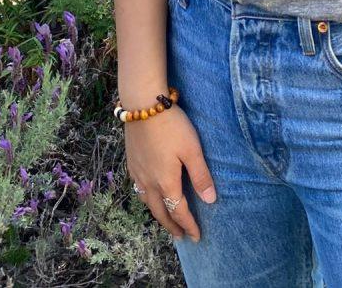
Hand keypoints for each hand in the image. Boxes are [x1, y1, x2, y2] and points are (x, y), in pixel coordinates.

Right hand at [123, 105, 217, 242]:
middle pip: (160, 212)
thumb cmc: (172, 125)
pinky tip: (149, 194)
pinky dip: (147, 199)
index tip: (197, 236)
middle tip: (180, 236)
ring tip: (166, 219)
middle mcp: (149, 182)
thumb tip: (210, 201)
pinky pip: (139, 189)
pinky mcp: (131, 162)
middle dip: (171, 226)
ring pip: (147, 202)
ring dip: (158, 214)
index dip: (188, 225)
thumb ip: (200, 175)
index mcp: (166, 182)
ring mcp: (137, 172)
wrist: (142, 104)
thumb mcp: (192, 149)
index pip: (178, 211)